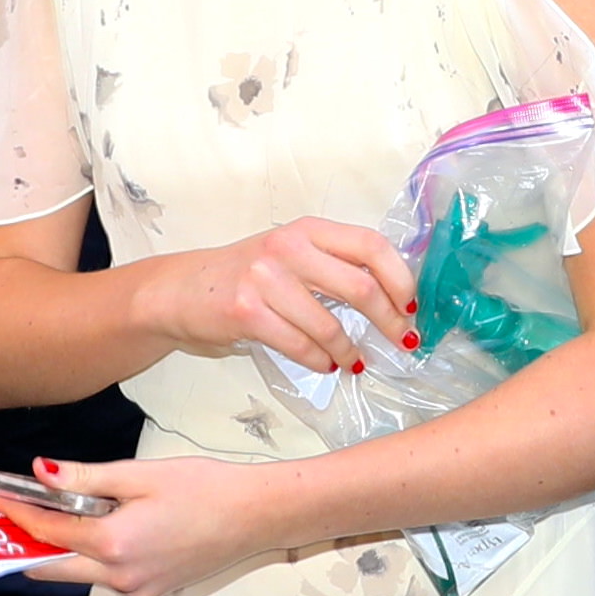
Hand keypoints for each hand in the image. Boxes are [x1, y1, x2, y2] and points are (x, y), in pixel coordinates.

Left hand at [0, 455, 288, 595]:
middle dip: (26, 541)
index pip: (46, 531)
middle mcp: (120, 576)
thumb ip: (86, 477)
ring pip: (78, 572)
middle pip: (50, 566)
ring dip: (61, 547)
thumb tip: (41, 473)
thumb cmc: (206, 489)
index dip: (15, 511)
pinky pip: (105, 576)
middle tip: (8, 513)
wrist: (254, 516)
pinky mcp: (149, 591)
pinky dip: (92, 554)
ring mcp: (135, 589)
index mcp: (114, 544)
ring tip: (54, 512)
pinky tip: (100, 526)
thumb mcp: (141, 474)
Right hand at [147, 217, 418, 371]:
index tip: (412, 306)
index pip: (371, 245)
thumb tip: (392, 296)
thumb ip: (332, 265)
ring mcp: (265, 279)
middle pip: (360, 287)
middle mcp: (288, 247)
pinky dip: (320, 362)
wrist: (181, 290)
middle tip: (402, 342)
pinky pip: (300, 346)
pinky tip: (326, 365)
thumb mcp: (290, 255)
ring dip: (350, 351)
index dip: (400, 278)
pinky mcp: (247, 312)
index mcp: (307, 229)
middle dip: (389, 321)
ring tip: (354, 362)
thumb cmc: (244, 275)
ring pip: (330, 325)